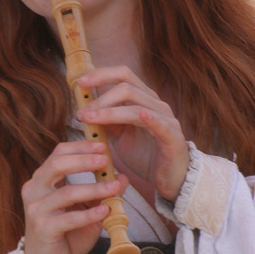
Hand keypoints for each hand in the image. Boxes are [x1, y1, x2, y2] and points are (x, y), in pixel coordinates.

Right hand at [21, 140, 127, 253]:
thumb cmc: (66, 234)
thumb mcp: (87, 209)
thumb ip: (101, 192)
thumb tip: (122, 176)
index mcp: (42, 180)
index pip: (58, 153)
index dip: (80, 147)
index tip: (102, 146)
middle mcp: (34, 190)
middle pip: (57, 165)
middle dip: (84, 160)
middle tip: (106, 159)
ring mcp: (36, 209)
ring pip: (67, 192)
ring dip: (93, 189)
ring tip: (114, 187)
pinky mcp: (42, 228)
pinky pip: (69, 218)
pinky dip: (89, 214)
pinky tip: (105, 210)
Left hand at [76, 66, 188, 201]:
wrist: (168, 178)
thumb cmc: (144, 154)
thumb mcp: (119, 135)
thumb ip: (106, 120)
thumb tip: (85, 108)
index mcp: (143, 98)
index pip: (123, 75)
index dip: (101, 75)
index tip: (80, 83)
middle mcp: (155, 104)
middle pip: (127, 87)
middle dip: (100, 98)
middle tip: (82, 112)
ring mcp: (166, 119)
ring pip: (136, 107)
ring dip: (109, 112)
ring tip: (90, 120)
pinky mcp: (173, 137)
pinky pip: (161, 125)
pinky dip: (151, 119)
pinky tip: (141, 116)